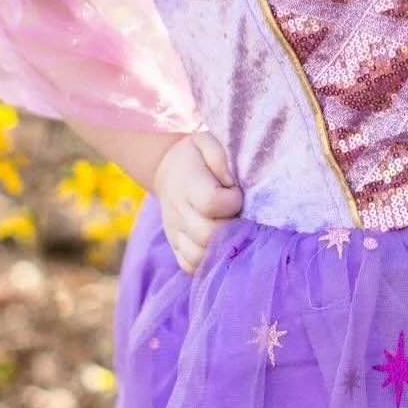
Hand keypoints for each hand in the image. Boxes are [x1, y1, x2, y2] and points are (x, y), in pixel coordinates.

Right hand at [150, 130, 243, 274]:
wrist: (168, 170)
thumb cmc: (195, 155)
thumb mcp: (206, 141)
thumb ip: (219, 157)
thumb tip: (229, 183)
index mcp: (188, 185)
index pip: (212, 202)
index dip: (232, 200)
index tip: (237, 192)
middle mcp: (178, 212)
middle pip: (208, 234)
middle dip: (232, 226)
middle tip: (239, 214)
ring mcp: (174, 233)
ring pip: (200, 256)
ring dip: (222, 247)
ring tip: (232, 229)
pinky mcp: (175, 247)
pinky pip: (191, 266)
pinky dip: (208, 261)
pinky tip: (220, 245)